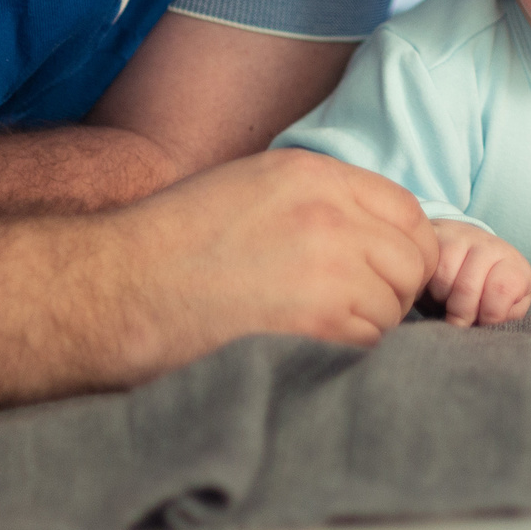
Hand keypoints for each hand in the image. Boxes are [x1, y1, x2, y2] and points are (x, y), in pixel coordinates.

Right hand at [119, 149, 440, 371]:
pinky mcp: (320, 325)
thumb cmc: (173, 244)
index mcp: (315, 175)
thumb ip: (320, 200)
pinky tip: (302, 347)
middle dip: (391, 290)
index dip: (402, 247)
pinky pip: (368, 345)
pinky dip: (346, 354)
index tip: (381, 272)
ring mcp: (331, 271)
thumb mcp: (251, 186)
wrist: (118, 291)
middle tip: (348, 309)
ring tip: (310, 328)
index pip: (407, 211)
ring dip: (366, 325)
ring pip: (393, 308)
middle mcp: (332, 216)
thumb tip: (374, 235)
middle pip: (412, 260)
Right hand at [429, 221, 530, 326]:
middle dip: (459, 314)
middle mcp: (492, 246)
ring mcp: (464, 237)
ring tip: (448, 300)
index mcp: (515, 267)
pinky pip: (428, 266)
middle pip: (467, 287)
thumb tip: (482, 328)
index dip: (488, 316)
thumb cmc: (488, 292)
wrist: (470, 256)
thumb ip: (499, 319)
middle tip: (459, 321)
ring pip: (444, 277)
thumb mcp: (505, 308)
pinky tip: (436, 287)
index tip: (481, 322)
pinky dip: (427, 285)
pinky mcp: (439, 235)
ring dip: (441, 298)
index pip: (502, 290)